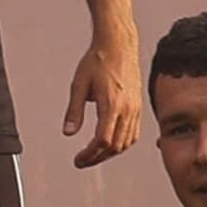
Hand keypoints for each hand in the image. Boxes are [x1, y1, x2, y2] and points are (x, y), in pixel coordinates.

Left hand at [63, 22, 143, 166]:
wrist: (118, 45)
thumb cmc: (98, 61)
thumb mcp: (79, 85)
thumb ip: (74, 111)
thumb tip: (68, 132)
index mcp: (112, 104)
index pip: (103, 140)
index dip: (90, 154)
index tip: (78, 159)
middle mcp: (127, 109)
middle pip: (115, 146)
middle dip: (98, 158)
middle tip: (82, 161)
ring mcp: (135, 109)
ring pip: (126, 142)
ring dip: (110, 153)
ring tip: (94, 155)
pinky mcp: (138, 107)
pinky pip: (134, 133)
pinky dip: (122, 144)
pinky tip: (110, 144)